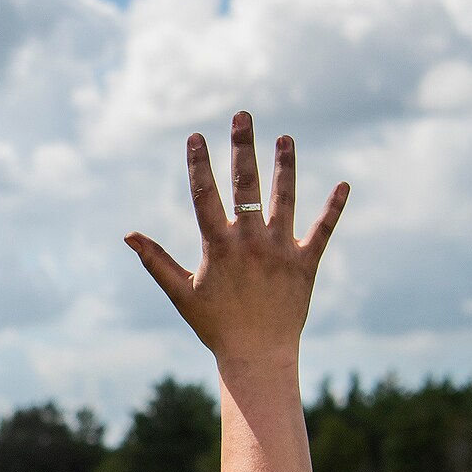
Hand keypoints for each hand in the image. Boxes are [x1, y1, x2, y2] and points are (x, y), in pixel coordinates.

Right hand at [126, 112, 348, 374]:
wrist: (256, 355)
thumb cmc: (214, 325)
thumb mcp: (180, 293)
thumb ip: (155, 260)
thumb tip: (128, 235)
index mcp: (217, 247)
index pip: (205, 195)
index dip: (199, 164)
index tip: (197, 136)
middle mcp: (250, 242)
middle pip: (246, 185)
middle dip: (243, 147)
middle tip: (243, 115)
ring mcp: (280, 250)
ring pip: (285, 199)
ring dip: (285, 166)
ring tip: (286, 138)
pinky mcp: (306, 263)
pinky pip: (322, 230)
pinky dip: (333, 208)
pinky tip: (343, 184)